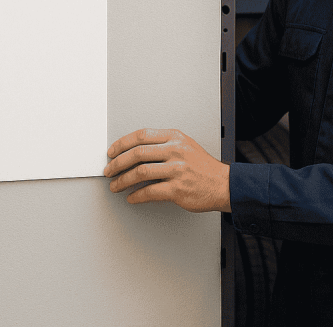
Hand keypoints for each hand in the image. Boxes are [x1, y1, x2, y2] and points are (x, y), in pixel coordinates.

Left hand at [103, 128, 230, 212]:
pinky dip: (136, 196)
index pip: (141, 135)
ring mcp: (177, 170)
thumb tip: (134, 152)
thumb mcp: (185, 145)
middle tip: (109, 170)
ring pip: (140, 173)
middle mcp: (175, 151)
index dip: (122, 143)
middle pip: (137, 153)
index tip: (112, 152)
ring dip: (122, 180)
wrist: (223, 184)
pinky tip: (131, 197)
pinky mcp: (177, 189)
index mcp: (175, 137)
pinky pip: (150, 192)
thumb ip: (162, 145)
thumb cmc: (203, 167)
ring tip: (115, 185)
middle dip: (117, 163)